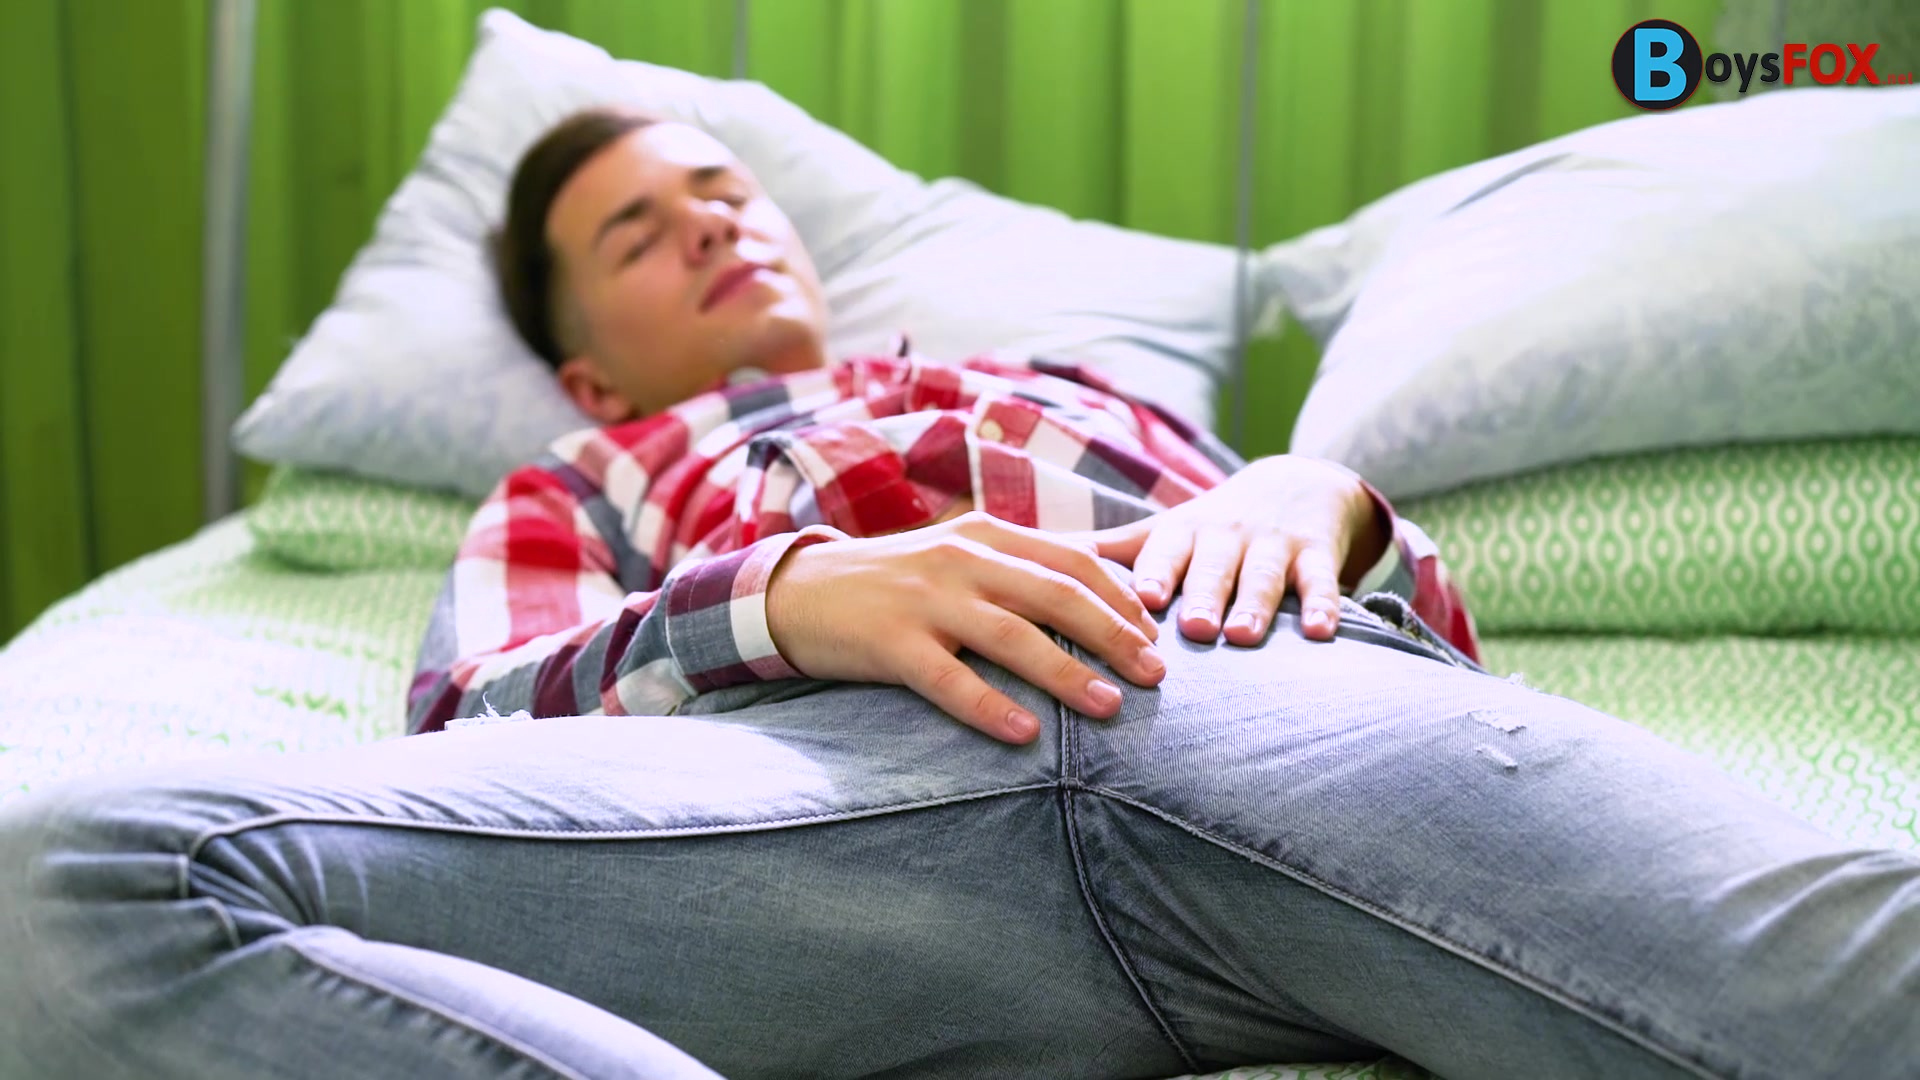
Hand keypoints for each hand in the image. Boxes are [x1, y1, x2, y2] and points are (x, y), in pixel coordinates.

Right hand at [764, 512, 1166, 743]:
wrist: (799, 591)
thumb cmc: (896, 582)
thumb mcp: (961, 555)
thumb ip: (1024, 565)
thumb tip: (1110, 574)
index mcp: (986, 534)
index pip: (1072, 560)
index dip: (1121, 598)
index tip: (1156, 635)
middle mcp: (962, 559)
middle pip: (1056, 594)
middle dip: (1114, 634)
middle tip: (1156, 674)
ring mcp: (926, 599)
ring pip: (1012, 635)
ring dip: (1067, 673)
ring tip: (1110, 707)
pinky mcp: (891, 642)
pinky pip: (948, 680)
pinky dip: (990, 707)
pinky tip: (1025, 734)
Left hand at [1073, 455, 1386, 645]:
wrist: (1297, 483)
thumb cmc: (1210, 526)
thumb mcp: (1160, 532)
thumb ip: (1103, 555)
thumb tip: (1020, 566)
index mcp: (1181, 532)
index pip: (1163, 552)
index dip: (1153, 573)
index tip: (1142, 598)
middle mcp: (1226, 535)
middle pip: (1212, 566)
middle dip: (1201, 593)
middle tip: (1190, 627)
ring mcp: (1274, 545)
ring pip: (1264, 576)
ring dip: (1255, 604)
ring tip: (1242, 634)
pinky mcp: (1319, 554)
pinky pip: (1323, 582)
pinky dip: (1326, 606)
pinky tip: (1325, 634)